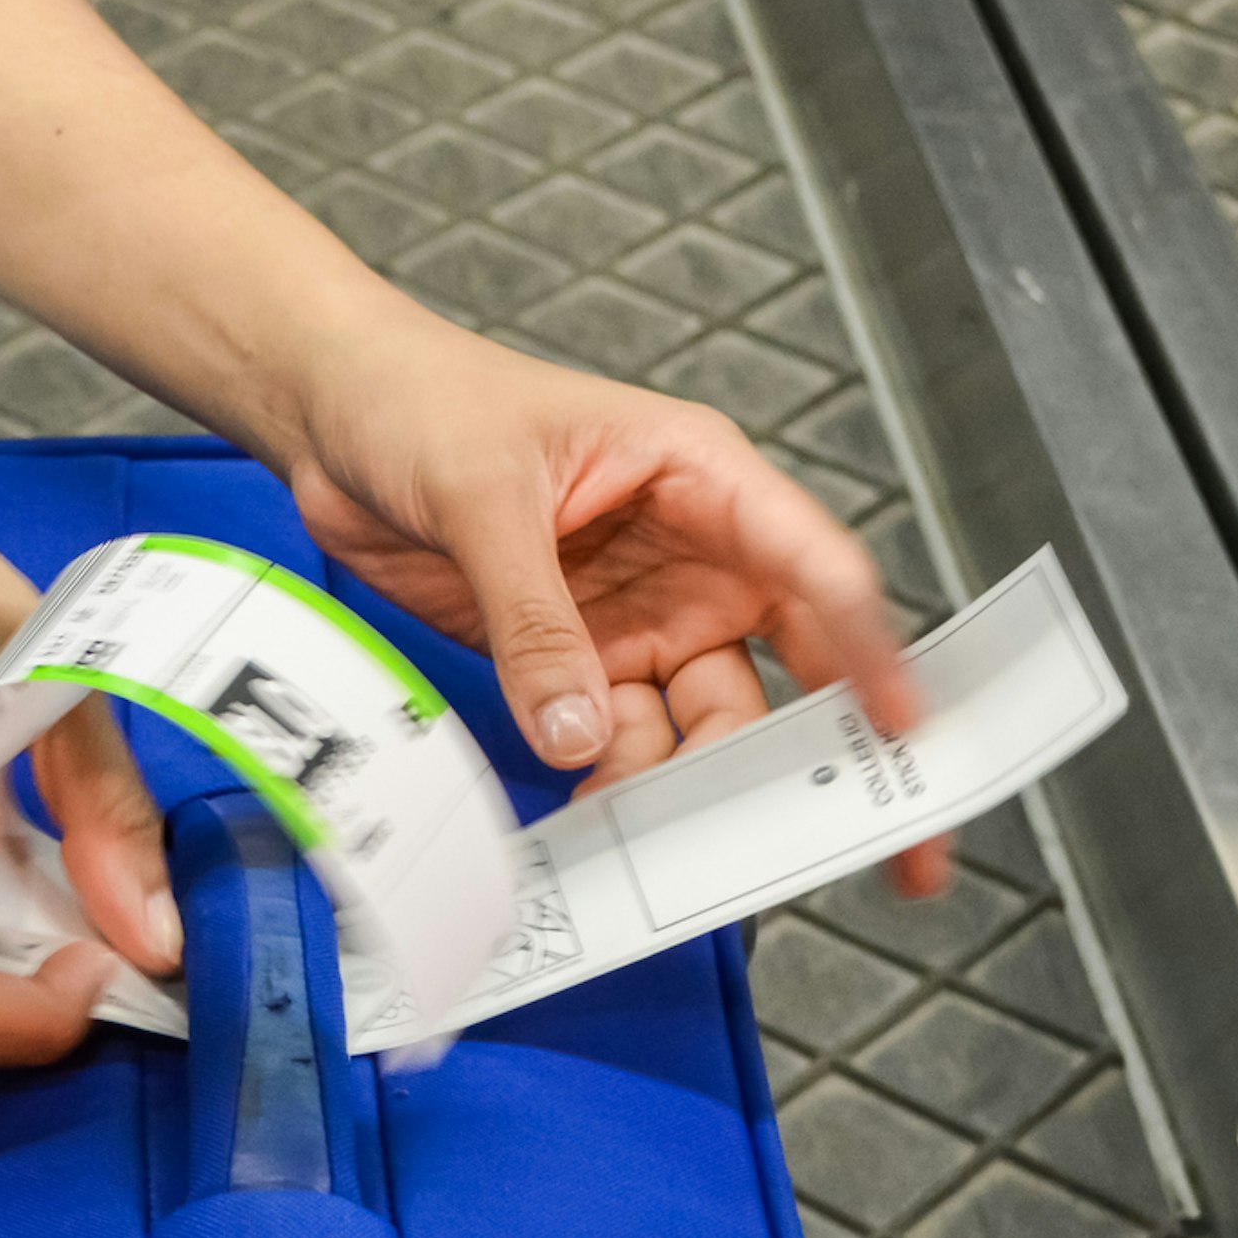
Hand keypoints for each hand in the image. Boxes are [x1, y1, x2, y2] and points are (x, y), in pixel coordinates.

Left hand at [279, 310, 950, 895]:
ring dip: (682, 780)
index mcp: (702, 478)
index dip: (873, 652)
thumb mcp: (483, 495)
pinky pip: (615, 737)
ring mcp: (635, 615)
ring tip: (653, 829)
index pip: (816, 569)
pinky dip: (611, 781)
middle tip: (833, 839)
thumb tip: (578, 730)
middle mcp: (689, 555)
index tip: (904, 728)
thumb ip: (534, 618)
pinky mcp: (572, 659)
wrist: (333, 419)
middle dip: (814, 754)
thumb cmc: (424, 399)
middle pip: (785, 669)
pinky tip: (595, 812)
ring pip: (698, 722)